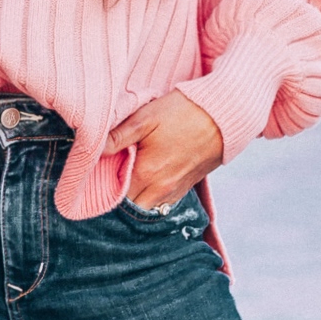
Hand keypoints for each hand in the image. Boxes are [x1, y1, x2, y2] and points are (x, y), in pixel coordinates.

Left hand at [103, 91, 223, 210]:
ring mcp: (176, 191)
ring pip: (146, 208)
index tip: (99, 174)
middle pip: (130, 206)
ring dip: (135, 198)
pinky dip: (151, 198)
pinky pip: (163, 204)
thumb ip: (118, 136)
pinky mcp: (187, 188)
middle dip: (118, 196)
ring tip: (127, 179)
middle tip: (111, 177)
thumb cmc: (183, 112)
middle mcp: (161, 189)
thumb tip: (96, 151)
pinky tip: (146, 181)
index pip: (115, 194)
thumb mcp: (146, 117)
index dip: (103, 186)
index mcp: (147, 173)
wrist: (224, 115)